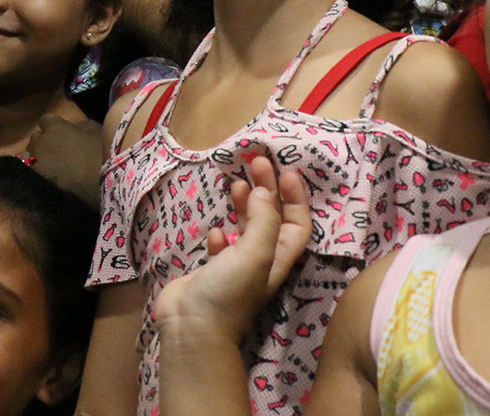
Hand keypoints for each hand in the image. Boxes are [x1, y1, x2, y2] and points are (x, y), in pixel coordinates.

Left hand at [25, 112, 105, 205]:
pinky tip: (44, 181)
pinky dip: (34, 175)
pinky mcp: (34, 183)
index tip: (62, 135)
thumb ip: (84, 126)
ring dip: (36, 159)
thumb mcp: (99, 134)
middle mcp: (40, 142)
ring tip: (48, 168)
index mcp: (56, 128)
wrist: (104, 188)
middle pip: (36, 139)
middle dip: (44, 143)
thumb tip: (76, 126)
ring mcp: (35, 164)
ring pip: (28, 157)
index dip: (53, 127)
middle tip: (57, 153)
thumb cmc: (103, 157)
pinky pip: (29, 175)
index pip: (46, 120)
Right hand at [153, 153, 310, 344]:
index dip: (295, 197)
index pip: (298, 223)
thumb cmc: (229, 291)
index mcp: (279, 257)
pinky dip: (221, 234)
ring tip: (236, 184)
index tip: (284, 171)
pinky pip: (222, 246)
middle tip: (257, 163)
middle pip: (272, 218)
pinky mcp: (213, 271)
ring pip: (246, 228)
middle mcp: (261, 260)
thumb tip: (263, 191)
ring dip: (245, 205)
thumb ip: (263, 220)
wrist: (191, 326)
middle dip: (268, 190)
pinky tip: (216, 230)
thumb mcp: (255, 253)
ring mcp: (236, 266)